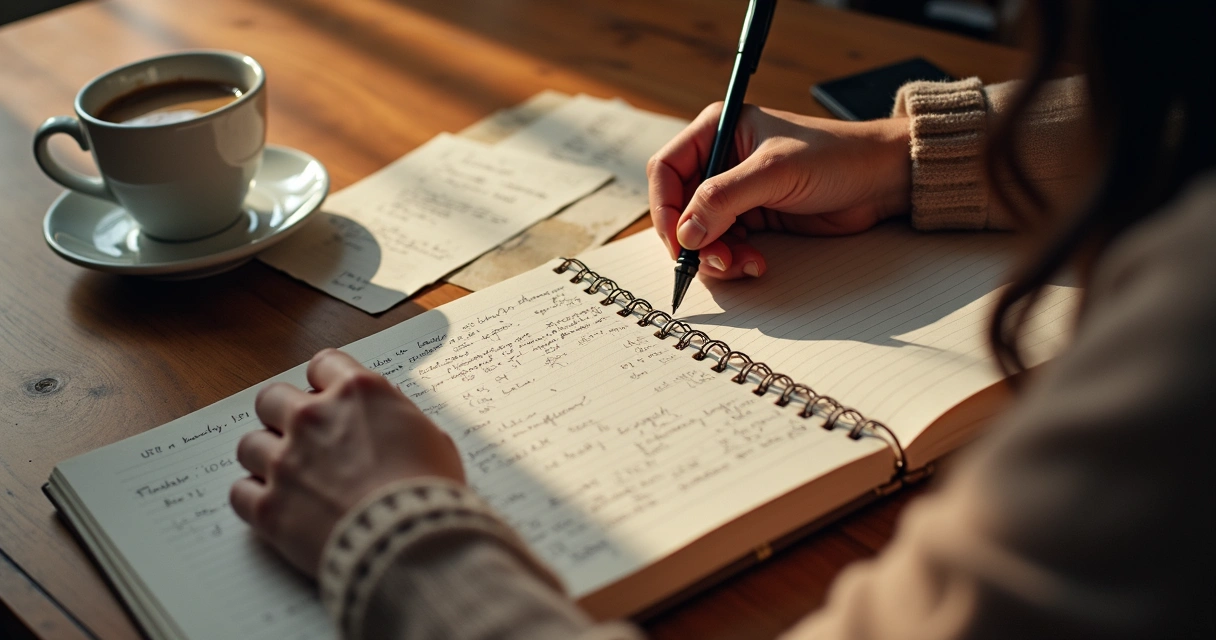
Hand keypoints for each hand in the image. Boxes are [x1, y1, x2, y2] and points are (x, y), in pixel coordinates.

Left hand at [230, 349, 463, 576]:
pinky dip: (255, 498)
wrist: (411, 541)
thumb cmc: (430, 491)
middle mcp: (314, 418)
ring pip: (250, 444)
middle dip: (282, 414)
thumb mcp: (432, 438)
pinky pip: (240, 492)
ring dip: (267, 457)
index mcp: (358, 393)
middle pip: (271, 398)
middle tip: (300, 436)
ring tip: (287, 475)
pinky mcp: (270, 507)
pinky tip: (276, 504)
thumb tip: (387, 419)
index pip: (323, 364)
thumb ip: (398, 419)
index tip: (329, 396)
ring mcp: (286, 462)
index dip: (326, 382)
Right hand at [648, 103, 910, 278]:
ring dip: (715, 256)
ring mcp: (736, 192)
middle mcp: (720, 160)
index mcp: (717, 130)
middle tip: (715, 261)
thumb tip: (686, 232)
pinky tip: (756, 264)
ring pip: (701, 234)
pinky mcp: (753, 218)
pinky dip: (734, 261)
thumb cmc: (835, 156)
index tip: (678, 242)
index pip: (666, 170)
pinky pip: (725, 246)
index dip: (665, 208)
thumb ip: (724, 199)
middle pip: (679, 208)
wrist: (880, 179)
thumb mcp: (774, 172)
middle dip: (693, 240)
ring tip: (742, 265)